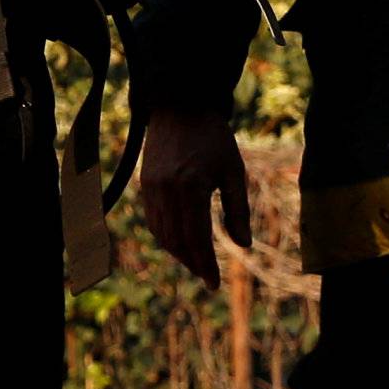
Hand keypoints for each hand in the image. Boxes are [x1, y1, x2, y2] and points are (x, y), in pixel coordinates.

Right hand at [139, 106, 251, 289]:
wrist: (180, 106)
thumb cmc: (213, 137)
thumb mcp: (233, 169)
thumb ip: (238, 208)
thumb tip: (244, 244)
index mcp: (192, 188)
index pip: (196, 239)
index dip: (205, 264)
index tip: (214, 283)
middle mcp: (167, 192)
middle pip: (177, 242)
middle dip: (192, 263)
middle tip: (207, 276)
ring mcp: (151, 189)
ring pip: (162, 235)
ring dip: (178, 253)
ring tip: (196, 261)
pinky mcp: (144, 185)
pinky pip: (153, 221)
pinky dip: (166, 236)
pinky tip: (180, 241)